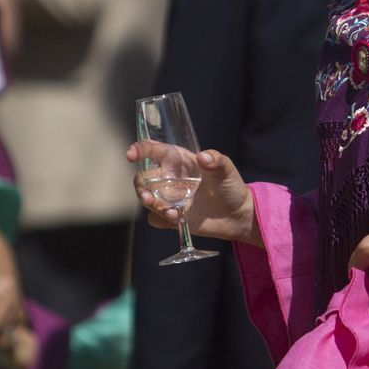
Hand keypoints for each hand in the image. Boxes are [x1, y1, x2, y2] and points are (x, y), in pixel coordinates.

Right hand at [127, 144, 257, 246]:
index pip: (153, 150)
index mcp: (179, 161)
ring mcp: (169, 198)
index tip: (131, 155)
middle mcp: (170, 178)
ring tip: (170, 212)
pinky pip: (155, 218)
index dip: (139, 149)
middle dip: (141, 188)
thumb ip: (217, 161)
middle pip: (142, 179)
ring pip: (146, 199)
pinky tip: (176, 219)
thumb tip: (203, 157)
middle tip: (149, 198)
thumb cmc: (231, 187)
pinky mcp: (171, 216)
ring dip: (152, 205)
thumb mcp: (227, 170)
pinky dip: (161, 219)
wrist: (237, 215)